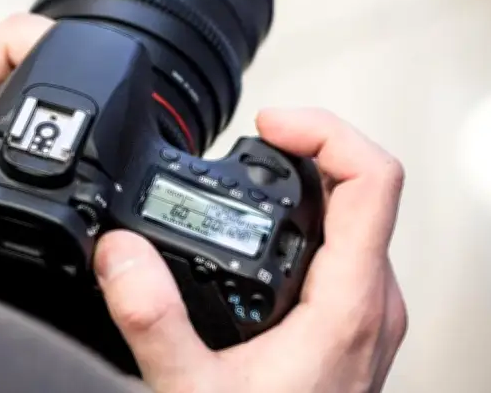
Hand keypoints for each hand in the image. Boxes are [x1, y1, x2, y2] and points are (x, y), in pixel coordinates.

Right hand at [95, 108, 406, 392]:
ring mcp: (363, 309)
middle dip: (305, 145)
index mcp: (348, 304)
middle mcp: (370, 299)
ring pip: (354, 211)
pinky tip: (263, 221)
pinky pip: (342, 240)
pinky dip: (304, 211)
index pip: (372, 178)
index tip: (268, 123)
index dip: (323, 129)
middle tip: (252, 138)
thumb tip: (118, 250)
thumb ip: (152, 319)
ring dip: (305, 177)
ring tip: (255, 165)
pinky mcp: (348, 319)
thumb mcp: (191, 390)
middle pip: (361, 183)